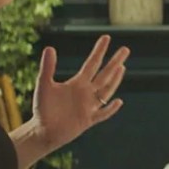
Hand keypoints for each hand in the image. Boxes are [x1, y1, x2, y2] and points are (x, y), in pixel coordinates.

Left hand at [28, 35, 129, 153]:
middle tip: (125, 50)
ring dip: (115, 80)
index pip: (92, 64)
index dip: (99, 51)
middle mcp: (86, 92)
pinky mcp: (88, 120)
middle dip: (114, 62)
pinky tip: (118, 101)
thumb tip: (50, 47)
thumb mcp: (44, 86)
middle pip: (104, 74)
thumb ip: (48, 68)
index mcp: (77, 83)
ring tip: (122, 67)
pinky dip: (110, 108)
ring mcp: (89, 106)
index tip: (106, 37)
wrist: (43, 131)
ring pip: (106, 91)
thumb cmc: (42, 108)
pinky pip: (103, 113)